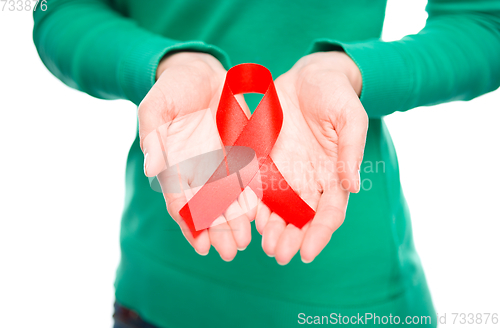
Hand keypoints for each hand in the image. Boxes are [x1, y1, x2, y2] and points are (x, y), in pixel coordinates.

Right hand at [139, 52, 254, 260]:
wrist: (201, 72)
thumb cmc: (173, 89)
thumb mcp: (157, 106)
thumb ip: (154, 135)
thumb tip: (153, 168)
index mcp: (175, 164)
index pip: (180, 200)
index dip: (189, 222)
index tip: (200, 245)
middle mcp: (199, 169)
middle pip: (208, 206)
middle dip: (218, 230)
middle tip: (230, 252)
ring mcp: (222, 162)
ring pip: (230, 198)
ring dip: (236, 222)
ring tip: (245, 243)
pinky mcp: (244, 152)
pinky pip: (250, 178)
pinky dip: (253, 198)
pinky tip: (261, 216)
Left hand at [255, 51, 367, 263]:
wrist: (309, 75)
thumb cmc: (336, 95)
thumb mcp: (350, 117)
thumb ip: (350, 151)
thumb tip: (353, 186)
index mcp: (333, 174)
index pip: (329, 213)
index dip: (320, 234)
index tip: (307, 252)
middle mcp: (309, 180)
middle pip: (301, 217)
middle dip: (291, 238)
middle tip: (279, 254)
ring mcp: (285, 172)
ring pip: (278, 209)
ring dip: (271, 229)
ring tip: (263, 244)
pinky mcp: (264, 159)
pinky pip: (256, 186)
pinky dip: (251, 205)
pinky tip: (245, 218)